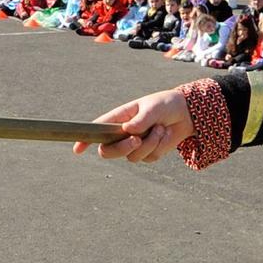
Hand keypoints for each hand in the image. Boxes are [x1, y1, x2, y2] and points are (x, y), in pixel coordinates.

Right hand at [73, 88, 192, 162]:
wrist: (185, 114)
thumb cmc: (165, 105)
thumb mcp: (153, 108)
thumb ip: (141, 120)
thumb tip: (128, 130)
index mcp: (119, 118)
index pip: (98, 129)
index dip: (85, 139)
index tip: (77, 149)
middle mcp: (123, 133)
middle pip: (109, 151)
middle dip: (122, 148)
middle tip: (137, 140)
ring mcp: (134, 145)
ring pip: (132, 156)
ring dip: (149, 143)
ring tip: (160, 128)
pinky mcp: (148, 153)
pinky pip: (148, 158)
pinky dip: (158, 147)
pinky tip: (164, 134)